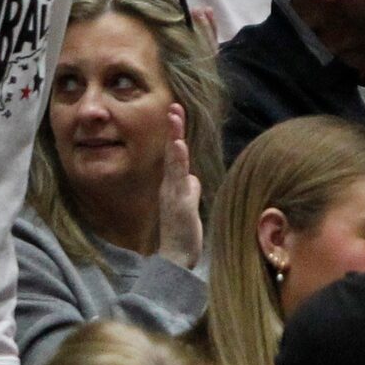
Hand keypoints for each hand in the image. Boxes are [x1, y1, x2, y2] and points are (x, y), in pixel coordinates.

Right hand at [155, 103, 203, 268]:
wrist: (176, 257)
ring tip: (175, 119)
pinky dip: (178, 164)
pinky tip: (179, 148)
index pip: (175, 153)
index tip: (176, 110)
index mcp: (174, 184)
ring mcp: (174, 195)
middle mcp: (171, 186)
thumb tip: (194, 178)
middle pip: (172, 152)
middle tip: (174, 106)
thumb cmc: (182, 232)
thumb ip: (190, 188)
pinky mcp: (179, 206)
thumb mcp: (189, 205)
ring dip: (175, 141)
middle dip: (173, 129)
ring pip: (174, 164)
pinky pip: (179, 182)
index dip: (176, 131)